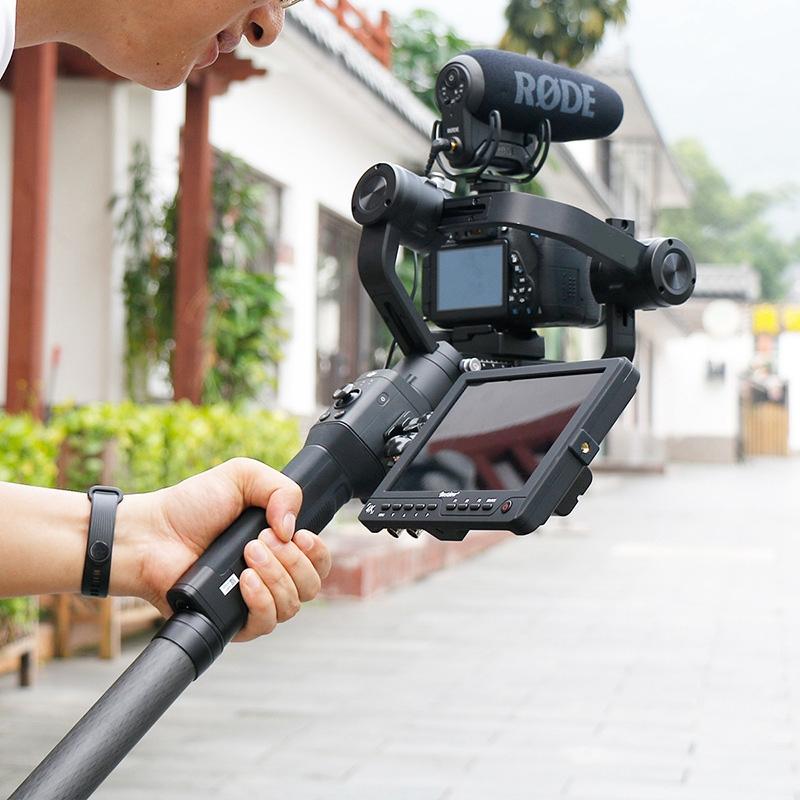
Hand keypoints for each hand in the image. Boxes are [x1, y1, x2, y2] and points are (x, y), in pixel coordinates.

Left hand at [112, 458, 330, 641]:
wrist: (152, 534)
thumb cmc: (190, 507)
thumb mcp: (241, 476)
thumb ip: (281, 488)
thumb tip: (293, 527)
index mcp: (278, 545)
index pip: (318, 561)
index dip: (317, 551)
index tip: (299, 536)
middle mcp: (271, 575)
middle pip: (312, 584)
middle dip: (293, 560)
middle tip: (260, 541)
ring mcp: (253, 600)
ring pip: (292, 605)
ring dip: (275, 576)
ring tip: (246, 554)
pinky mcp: (233, 622)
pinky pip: (266, 623)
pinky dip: (261, 600)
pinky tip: (245, 580)